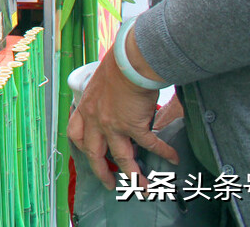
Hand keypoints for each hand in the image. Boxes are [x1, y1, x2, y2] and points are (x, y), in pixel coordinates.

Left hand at [67, 50, 178, 189]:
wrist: (130, 61)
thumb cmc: (118, 65)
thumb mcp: (101, 81)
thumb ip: (104, 96)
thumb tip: (115, 100)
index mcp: (86, 107)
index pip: (76, 132)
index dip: (81, 146)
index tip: (88, 154)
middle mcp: (96, 119)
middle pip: (94, 152)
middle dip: (101, 170)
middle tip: (109, 183)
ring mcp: (114, 125)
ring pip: (121, 157)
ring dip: (132, 174)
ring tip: (141, 188)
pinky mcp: (134, 126)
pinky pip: (149, 145)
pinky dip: (163, 152)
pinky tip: (173, 159)